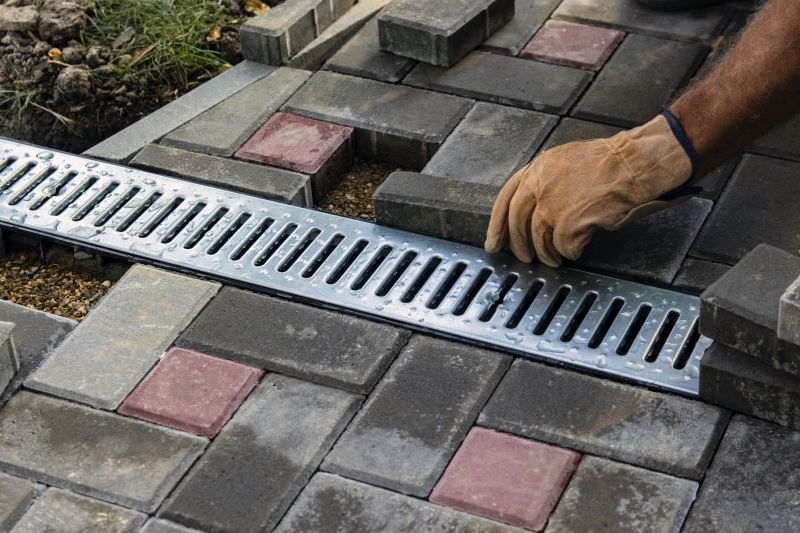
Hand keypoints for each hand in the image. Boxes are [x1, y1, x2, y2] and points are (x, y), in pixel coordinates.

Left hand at [484, 115, 692, 266]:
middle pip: (517, 222)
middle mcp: (539, 185)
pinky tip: (577, 250)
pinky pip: (564, 246)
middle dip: (518, 244)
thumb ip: (545, 182)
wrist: (633, 164)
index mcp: (537, 169)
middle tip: (523, 257)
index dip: (497, 223)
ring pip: (539, 239)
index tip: (493, 241)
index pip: (505, 198)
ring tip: (553, 259)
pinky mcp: (568, 222)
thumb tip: (533, 210)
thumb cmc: (609, 163)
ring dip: (546, 253)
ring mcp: (552, 204)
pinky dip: (570, 252)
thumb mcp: (565, 162)